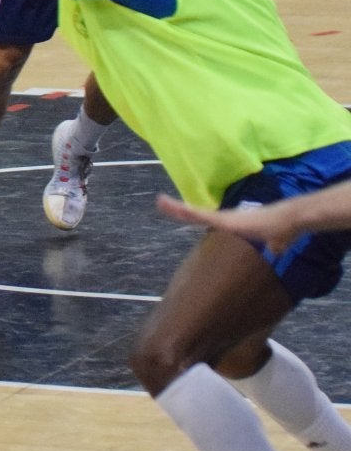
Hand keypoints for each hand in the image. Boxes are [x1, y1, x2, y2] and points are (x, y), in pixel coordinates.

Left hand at [155, 194, 298, 253]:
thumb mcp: (277, 240)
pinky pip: (205, 217)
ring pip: (195, 214)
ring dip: (178, 209)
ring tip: (160, 202)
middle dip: (177, 209)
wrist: (291, 220)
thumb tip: (277, 249)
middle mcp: (225, 219)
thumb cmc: (283, 228)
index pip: (206, 218)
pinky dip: (190, 213)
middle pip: (196, 214)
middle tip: (160, 202)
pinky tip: (178, 209)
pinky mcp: (228, 221)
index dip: (191, 215)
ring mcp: (225, 219)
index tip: (177, 211)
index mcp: (232, 223)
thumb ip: (276, 244)